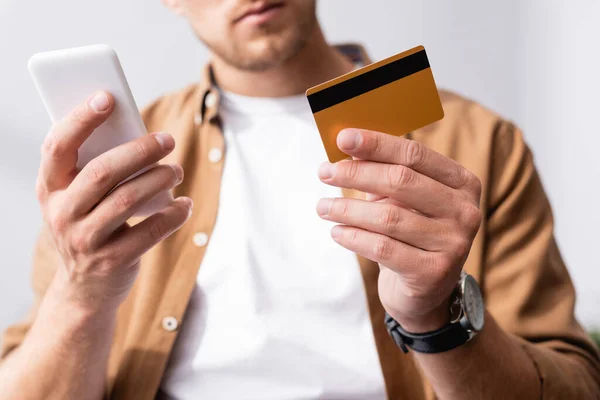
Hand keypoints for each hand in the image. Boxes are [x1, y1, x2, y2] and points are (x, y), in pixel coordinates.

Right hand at [36, 91, 192, 314]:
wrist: (84, 289)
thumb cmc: (88, 227)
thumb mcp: (77, 200)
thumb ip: (95, 169)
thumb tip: (137, 133)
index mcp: (49, 189)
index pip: (58, 146)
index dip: (81, 119)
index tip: (108, 97)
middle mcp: (61, 214)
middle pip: (103, 172)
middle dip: (140, 150)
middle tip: (168, 140)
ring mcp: (85, 241)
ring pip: (129, 199)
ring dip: (160, 179)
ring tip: (178, 170)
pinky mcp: (113, 261)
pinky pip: (150, 231)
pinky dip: (174, 214)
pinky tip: (185, 204)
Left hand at [317, 129, 481, 331]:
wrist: (425, 292)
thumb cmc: (410, 235)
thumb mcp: (402, 201)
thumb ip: (383, 174)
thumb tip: (348, 146)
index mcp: (462, 183)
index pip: (415, 154)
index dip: (377, 144)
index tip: (343, 138)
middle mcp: (465, 211)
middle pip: (402, 181)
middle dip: (357, 173)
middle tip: (324, 172)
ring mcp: (454, 243)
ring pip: (388, 216)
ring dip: (347, 208)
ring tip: (323, 206)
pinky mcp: (434, 272)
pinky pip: (383, 248)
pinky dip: (354, 237)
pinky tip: (337, 232)